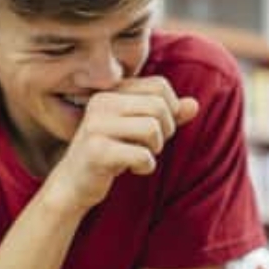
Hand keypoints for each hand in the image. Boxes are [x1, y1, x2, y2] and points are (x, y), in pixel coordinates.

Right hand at [44, 76, 198, 211]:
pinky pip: (143, 155)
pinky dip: (146, 166)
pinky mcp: (96, 152)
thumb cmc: (113, 152)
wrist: (74, 183)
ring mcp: (96, 126)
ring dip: (154, 148)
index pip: (160, 85)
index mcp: (112, 92)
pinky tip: (131, 169)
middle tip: (149, 145)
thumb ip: (168, 115)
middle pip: (159, 107)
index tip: (156, 126)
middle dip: (165, 130)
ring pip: (153, 128)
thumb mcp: (141, 129)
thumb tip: (194, 104)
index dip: (170, 109)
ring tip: (139, 155)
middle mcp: (101, 103)